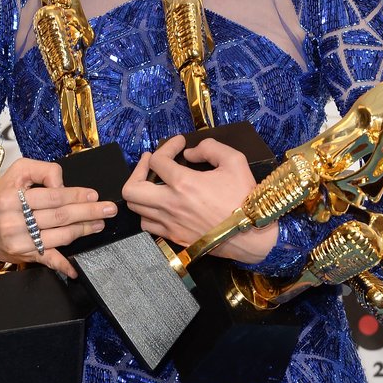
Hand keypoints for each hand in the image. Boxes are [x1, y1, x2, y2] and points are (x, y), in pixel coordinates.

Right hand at [0, 157, 117, 278]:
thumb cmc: (0, 196)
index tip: (94, 195)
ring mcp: (19, 242)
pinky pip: (47, 260)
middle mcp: (14, 222)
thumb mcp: (18, 172)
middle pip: (59, 217)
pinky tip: (76, 267)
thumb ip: (44, 171)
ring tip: (100, 223)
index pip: (52, 197)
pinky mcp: (23, 256)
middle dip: (88, 213)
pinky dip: (62, 265)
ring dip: (83, 231)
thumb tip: (64, 186)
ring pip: (59, 237)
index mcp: (12, 198)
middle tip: (108, 209)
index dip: (76, 196)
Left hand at [123, 136, 278, 263]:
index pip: (157, 160)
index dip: (166, 146)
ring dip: (141, 191)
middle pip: (131, 189)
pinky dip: (148, 211)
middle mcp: (170, 205)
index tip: (179, 144)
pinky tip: (161, 203)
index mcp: (183, 184)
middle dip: (137, 170)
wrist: (251, 235)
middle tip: (151, 162)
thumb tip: (189, 153)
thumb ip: (210, 148)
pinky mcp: (174, 237)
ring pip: (136, 209)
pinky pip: (148, 225)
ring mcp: (170, 224)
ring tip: (154, 182)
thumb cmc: (244, 197)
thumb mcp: (234, 161)